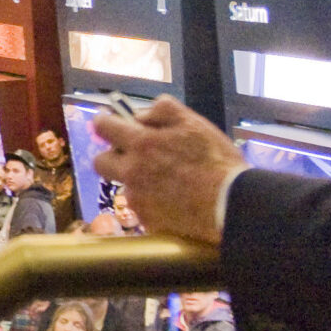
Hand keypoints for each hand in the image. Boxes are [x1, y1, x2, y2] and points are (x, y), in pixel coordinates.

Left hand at [92, 97, 244, 245]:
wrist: (229, 205)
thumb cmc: (216, 162)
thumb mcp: (194, 123)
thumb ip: (163, 111)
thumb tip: (141, 115)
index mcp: (142, 144)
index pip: (104, 128)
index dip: (103, 122)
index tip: (106, 122)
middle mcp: (132, 172)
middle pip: (101, 162)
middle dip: (112, 155)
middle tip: (133, 155)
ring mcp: (137, 198)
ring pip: (124, 185)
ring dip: (136, 179)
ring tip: (166, 180)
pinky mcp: (147, 220)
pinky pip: (140, 206)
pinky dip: (151, 201)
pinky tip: (174, 198)